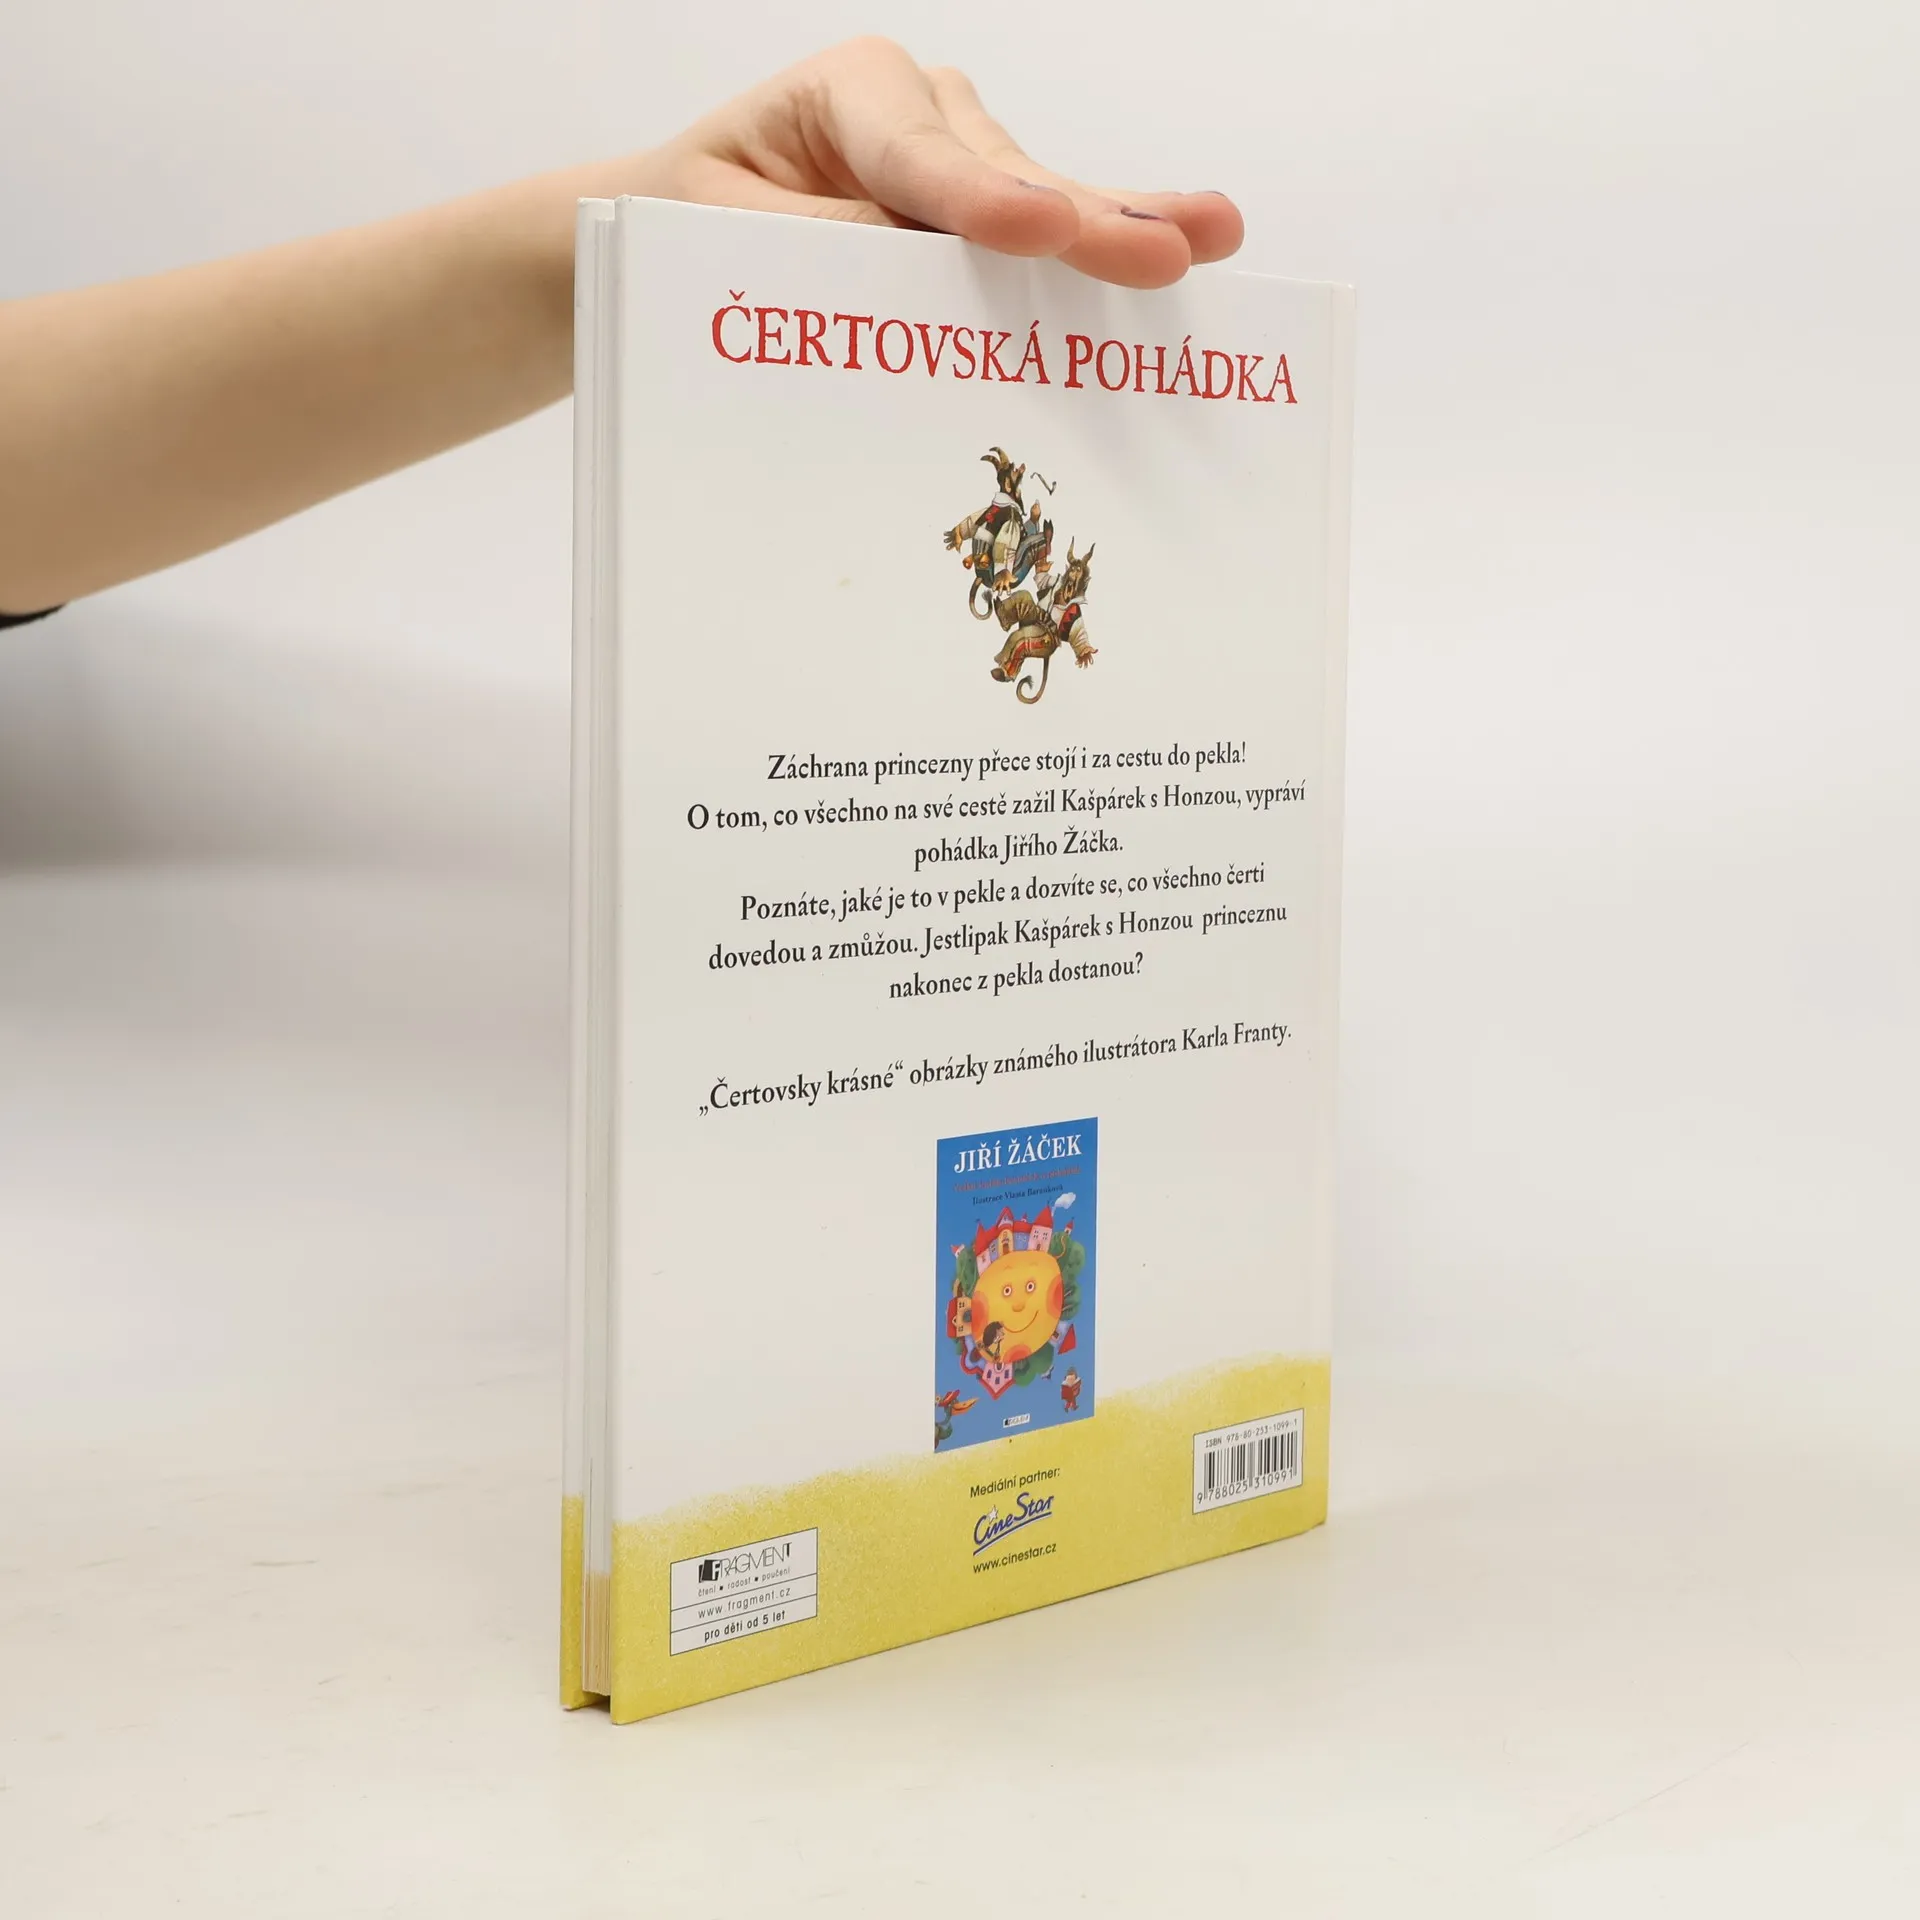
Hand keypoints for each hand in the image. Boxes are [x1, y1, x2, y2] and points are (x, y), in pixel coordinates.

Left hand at [636, 38, 1243, 289]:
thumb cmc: (697, 225)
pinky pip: (1053, 235)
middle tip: (1160, 251)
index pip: (916, 161)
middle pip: (1007, 177)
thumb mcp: (727, 239)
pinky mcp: (995, 209)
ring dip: (1119, 231)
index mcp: (846, 93)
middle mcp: (924, 108)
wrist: (686, 229)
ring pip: (1043, 203)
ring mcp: (970, 156)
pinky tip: (1197, 242)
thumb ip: (822, 251)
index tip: (1040, 229)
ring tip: (1200, 242)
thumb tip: (917, 277)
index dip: (979, 203)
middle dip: (1082, 220)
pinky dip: (1113, 248)